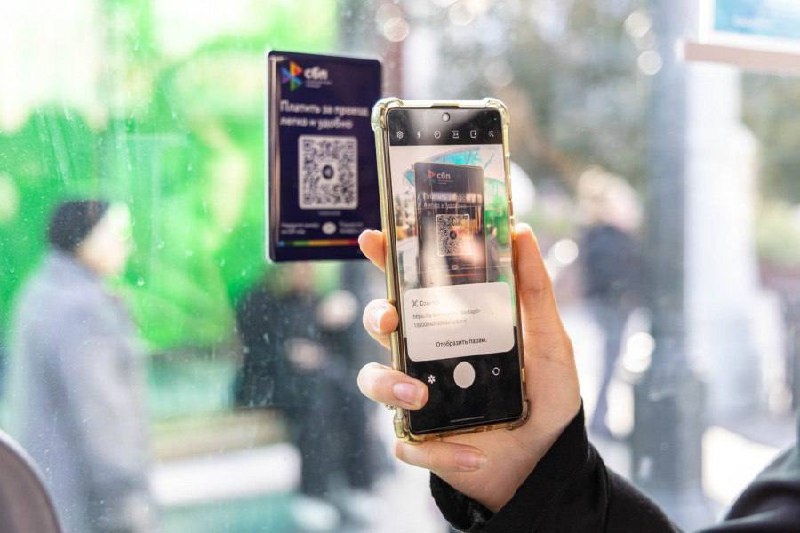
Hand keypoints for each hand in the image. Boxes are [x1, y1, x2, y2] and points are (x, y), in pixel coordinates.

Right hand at [356, 224, 580, 512]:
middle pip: (381, 327)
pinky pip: (407, 444)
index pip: (412, 287)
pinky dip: (438, 451)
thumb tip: (522, 232)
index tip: (374, 238)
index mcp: (451, 326)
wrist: (549, 460)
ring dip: (389, 385)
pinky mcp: (424, 440)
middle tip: (391, 320)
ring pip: (375, 381)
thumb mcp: (550, 339)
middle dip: (377, 317)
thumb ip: (535, 291)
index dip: (386, 260)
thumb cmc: (546, 395)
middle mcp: (428, 357)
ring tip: (422, 396)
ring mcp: (421, 398)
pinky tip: (473, 454)